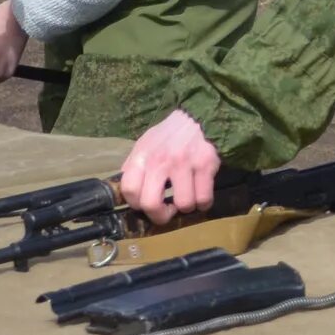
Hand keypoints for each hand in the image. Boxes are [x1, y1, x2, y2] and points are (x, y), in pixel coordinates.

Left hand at [118, 110, 220, 224]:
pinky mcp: (205, 165)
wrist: (197, 118)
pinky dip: (204, 203)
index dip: (137, 205)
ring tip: (189, 197)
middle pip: (150, 204)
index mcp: (142, 156)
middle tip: (168, 211)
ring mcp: (183, 163)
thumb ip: (135, 167)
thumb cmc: (168, 136)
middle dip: (160, 216)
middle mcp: (160, 160)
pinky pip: (204, 199)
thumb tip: (128, 194)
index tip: (147, 205)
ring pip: (183, 205)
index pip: (129, 190)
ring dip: (187, 207)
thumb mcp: (145, 145)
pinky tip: (202, 195)